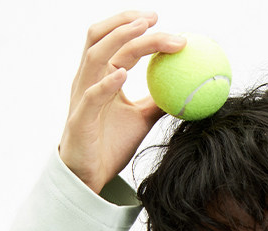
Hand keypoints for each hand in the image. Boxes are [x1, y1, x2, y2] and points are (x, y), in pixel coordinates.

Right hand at [58, 10, 185, 194]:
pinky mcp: (81, 118)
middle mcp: (89, 79)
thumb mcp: (142, 119)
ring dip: (119, 40)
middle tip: (155, 18)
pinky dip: (106, 83)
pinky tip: (124, 74)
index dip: (132, 24)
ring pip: (96, 58)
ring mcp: (82, 96)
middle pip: (104, 39)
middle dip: (127, 23)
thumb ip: (159, 101)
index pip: (116, 41)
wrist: (91, 176)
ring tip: (143, 31)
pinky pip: (92, 96)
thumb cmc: (112, 144)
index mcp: (102, 77)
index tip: (157, 18)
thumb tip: (187, 89)